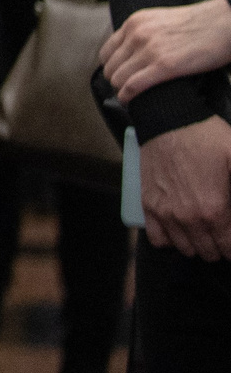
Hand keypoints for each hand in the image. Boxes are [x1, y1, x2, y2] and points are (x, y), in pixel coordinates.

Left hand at [101, 0, 230, 102]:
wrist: (224, 23)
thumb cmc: (199, 25)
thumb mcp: (161, 21)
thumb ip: (144, 33)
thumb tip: (134, 52)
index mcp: (134, 22)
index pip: (107, 52)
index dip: (111, 68)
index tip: (118, 77)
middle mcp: (136, 34)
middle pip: (110, 67)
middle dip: (115, 82)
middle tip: (125, 91)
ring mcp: (149, 50)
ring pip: (118, 78)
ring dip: (120, 91)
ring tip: (128, 98)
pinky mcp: (165, 66)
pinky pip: (133, 86)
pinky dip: (127, 96)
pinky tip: (129, 102)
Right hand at [141, 116, 230, 259]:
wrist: (168, 120)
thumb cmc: (207, 138)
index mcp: (215, 210)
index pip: (230, 249)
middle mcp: (189, 219)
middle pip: (210, 252)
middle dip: (220, 245)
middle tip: (224, 228)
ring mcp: (165, 213)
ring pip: (186, 249)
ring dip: (198, 244)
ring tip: (205, 229)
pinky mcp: (149, 205)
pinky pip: (158, 240)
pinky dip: (170, 239)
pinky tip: (179, 228)